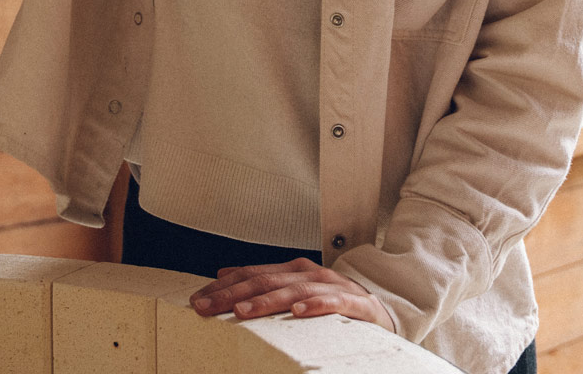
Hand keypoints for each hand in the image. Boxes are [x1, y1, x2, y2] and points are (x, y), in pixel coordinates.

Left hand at [190, 257, 396, 331]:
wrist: (385, 308)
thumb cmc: (335, 303)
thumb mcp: (297, 290)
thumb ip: (265, 282)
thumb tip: (224, 273)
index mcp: (294, 270)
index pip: (252, 274)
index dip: (223, 286)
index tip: (197, 299)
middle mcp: (310, 273)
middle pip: (266, 281)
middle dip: (233, 293)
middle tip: (207, 306)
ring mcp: (333, 287)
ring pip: (294, 291)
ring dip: (267, 300)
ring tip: (243, 311)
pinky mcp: (355, 304)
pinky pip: (334, 303)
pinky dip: (316, 305)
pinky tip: (299, 311)